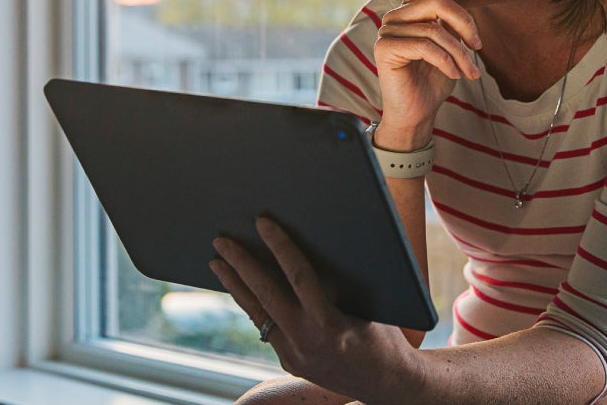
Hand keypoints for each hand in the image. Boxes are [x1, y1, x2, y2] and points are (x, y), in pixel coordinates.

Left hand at [210, 218, 426, 404]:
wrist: (388, 383)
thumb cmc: (386, 336)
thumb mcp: (371, 306)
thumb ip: (343, 282)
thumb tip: (315, 241)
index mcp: (332, 324)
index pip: (299, 276)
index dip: (280, 246)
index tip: (263, 223)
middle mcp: (308, 342)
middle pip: (266, 295)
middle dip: (241, 265)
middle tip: (221, 241)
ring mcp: (296, 356)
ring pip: (258, 314)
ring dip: (236, 286)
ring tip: (218, 263)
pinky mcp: (290, 362)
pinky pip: (267, 328)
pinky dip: (255, 306)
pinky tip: (242, 288)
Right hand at [373, 0, 481, 149]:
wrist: (418, 113)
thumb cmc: (436, 80)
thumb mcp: (451, 44)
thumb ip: (453, 21)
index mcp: (410, 10)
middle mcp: (396, 17)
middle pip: (437, 1)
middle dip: (465, 23)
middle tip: (478, 46)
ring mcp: (387, 31)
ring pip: (435, 29)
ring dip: (460, 52)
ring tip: (470, 71)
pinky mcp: (384, 48)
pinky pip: (425, 46)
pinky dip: (446, 61)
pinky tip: (454, 74)